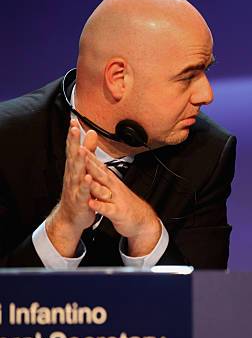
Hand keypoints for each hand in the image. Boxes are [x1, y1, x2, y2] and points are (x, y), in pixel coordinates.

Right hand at [46, 120, 97, 256]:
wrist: (72, 216)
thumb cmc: (79, 191)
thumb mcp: (84, 169)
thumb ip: (89, 151)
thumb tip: (91, 132)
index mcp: (74, 168)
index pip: (73, 148)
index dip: (73, 135)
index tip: (72, 120)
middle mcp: (72, 176)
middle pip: (73, 156)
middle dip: (73, 142)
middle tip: (73, 129)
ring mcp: (75, 187)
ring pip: (77, 172)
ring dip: (78, 161)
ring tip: (80, 149)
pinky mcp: (81, 200)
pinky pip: (84, 191)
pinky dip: (86, 184)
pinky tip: (88, 177)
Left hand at [84, 150, 160, 255]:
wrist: (142, 219)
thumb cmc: (124, 203)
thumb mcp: (114, 187)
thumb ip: (103, 175)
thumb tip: (95, 164)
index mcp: (111, 181)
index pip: (99, 165)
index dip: (90, 155)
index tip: (79, 144)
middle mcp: (114, 187)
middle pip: (101, 173)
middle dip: (90, 163)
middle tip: (81, 151)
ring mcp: (116, 199)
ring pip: (104, 190)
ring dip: (95, 183)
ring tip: (85, 176)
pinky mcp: (117, 212)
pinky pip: (107, 209)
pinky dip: (99, 206)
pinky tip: (91, 203)